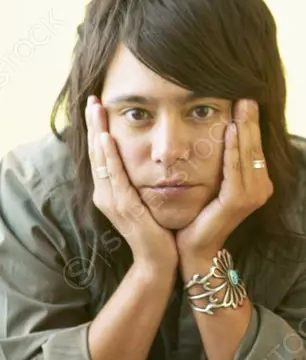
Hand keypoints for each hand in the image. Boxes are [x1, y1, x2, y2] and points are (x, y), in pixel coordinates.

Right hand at [86, 96, 177, 273]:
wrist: (159, 260)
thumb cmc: (157, 229)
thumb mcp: (146, 198)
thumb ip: (141, 180)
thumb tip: (149, 156)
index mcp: (110, 191)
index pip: (101, 154)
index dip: (97, 129)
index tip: (98, 105)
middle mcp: (105, 194)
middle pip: (95, 152)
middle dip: (93, 124)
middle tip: (92, 99)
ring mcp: (111, 200)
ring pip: (100, 160)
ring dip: (97, 133)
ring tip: (95, 110)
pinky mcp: (122, 207)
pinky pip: (113, 177)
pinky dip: (108, 157)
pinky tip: (106, 138)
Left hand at [176, 99, 273, 263]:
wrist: (194, 248)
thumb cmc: (199, 215)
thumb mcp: (213, 182)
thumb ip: (223, 160)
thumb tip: (221, 129)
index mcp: (257, 182)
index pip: (254, 146)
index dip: (251, 122)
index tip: (245, 97)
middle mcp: (261, 188)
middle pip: (255, 146)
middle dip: (250, 119)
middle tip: (246, 94)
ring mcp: (253, 196)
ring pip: (248, 155)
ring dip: (244, 129)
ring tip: (241, 105)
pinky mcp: (239, 202)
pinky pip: (235, 170)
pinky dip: (233, 149)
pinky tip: (231, 131)